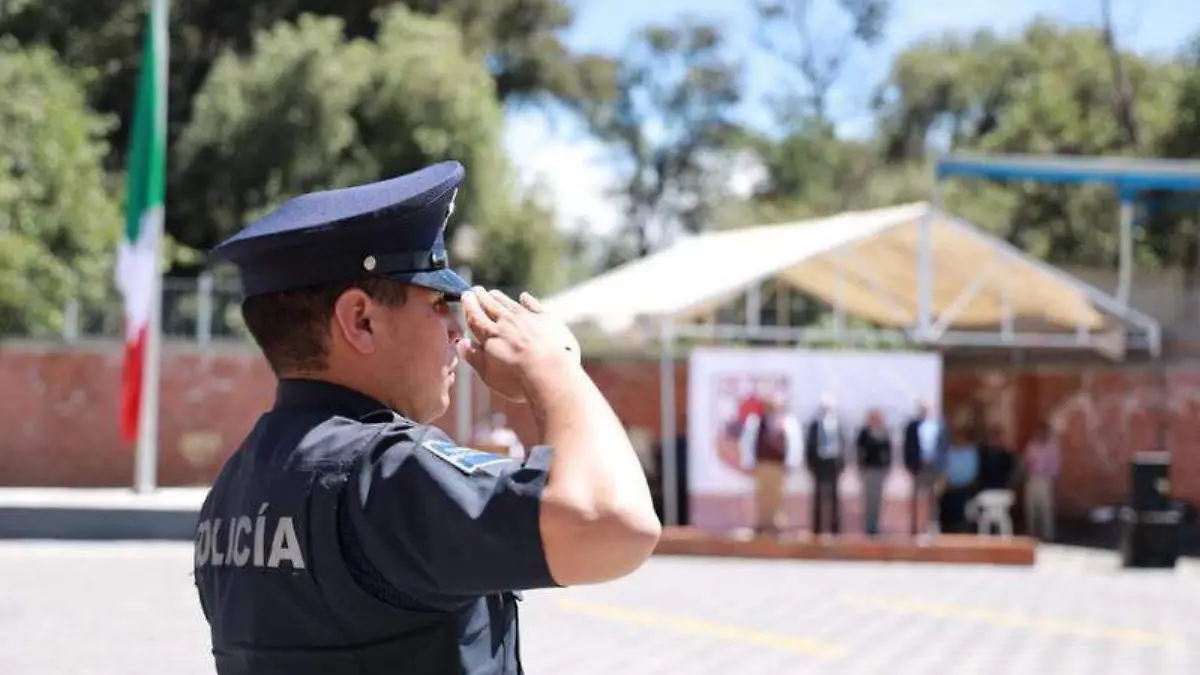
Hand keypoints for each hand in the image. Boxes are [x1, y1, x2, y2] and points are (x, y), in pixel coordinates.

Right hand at [457, 287, 581, 402]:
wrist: (551, 375)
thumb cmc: (518, 380)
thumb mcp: (489, 375)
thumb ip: (474, 358)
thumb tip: (461, 343)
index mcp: (490, 335)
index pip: (475, 316)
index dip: (469, 305)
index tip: (465, 296)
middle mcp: (507, 322)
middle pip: (491, 306)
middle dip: (481, 296)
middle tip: (475, 290)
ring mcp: (527, 318)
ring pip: (509, 303)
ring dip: (500, 297)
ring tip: (493, 293)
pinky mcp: (547, 319)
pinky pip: (533, 305)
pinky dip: (527, 300)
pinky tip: (524, 297)